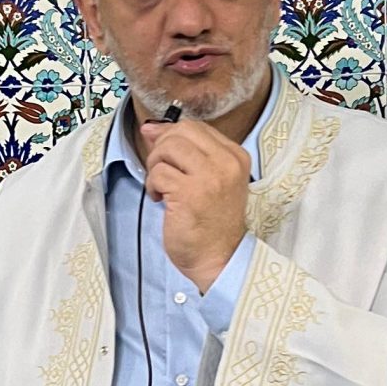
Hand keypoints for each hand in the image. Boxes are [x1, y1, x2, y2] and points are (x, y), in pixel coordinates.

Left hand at [139, 116, 251, 289]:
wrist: (219, 259)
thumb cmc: (212, 222)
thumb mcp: (208, 179)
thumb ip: (186, 152)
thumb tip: (151, 128)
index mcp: (235, 156)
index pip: (196, 127)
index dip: (170, 134)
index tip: (161, 152)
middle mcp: (227, 162)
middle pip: (181, 132)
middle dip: (161, 148)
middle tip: (161, 171)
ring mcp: (210, 177)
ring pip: (168, 148)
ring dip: (155, 166)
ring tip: (161, 186)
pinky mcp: (190, 193)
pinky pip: (159, 173)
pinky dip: (152, 185)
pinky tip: (160, 200)